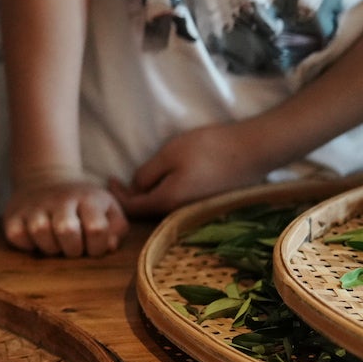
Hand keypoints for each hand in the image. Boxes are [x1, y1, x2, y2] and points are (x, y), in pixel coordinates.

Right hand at [3, 175, 125, 256]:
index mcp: (88, 198)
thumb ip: (117, 229)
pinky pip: (17, 236)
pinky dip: (27, 245)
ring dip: (50, 248)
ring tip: (55, 244)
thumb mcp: (108, 209)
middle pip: (67, 230)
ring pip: (40, 231)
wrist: (45, 179)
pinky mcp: (13, 214)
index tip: (92, 246)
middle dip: (73, 249)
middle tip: (73, 248)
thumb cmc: (84, 205)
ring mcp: (34, 205)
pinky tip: (36, 241)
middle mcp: (60, 199)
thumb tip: (109, 246)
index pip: (97, 229)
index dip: (97, 247)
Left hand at [110, 122, 266, 216]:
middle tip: (119, 181)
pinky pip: (180, 203)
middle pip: (149, 212)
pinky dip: (166, 194)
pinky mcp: (209, 203)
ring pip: (165, 208)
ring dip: (149, 196)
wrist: (253, 150)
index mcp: (168, 202)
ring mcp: (197, 210)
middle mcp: (181, 212)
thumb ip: (147, 174)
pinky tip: (165, 181)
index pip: (133, 209)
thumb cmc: (209, 148)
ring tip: (139, 180)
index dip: (117, 196)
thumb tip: (135, 188)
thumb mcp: (169, 155)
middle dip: (131, 198)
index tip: (109, 179)